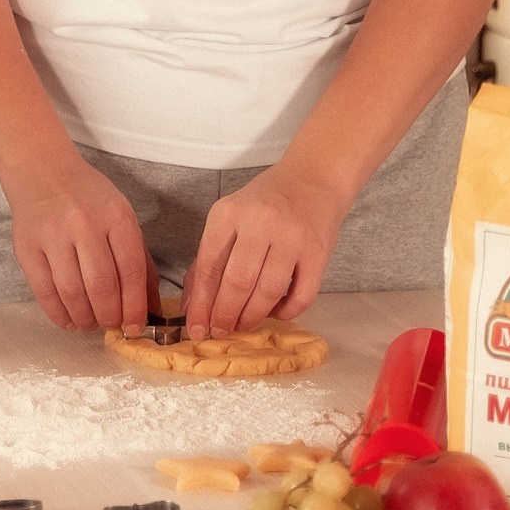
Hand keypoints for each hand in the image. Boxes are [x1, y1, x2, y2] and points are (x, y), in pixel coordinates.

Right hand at [5, 156, 149, 333]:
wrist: (42, 171)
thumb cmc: (87, 197)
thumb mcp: (122, 217)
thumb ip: (140, 261)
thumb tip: (150, 308)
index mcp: (116, 215)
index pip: (131, 271)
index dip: (135, 307)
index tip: (135, 327)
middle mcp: (84, 223)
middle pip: (102, 287)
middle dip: (110, 317)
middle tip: (111, 325)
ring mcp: (53, 235)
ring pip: (72, 293)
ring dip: (85, 319)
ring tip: (90, 323)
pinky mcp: (27, 247)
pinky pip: (44, 292)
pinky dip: (58, 314)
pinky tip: (69, 319)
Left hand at [181, 167, 349, 338]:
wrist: (313, 178)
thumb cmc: (265, 202)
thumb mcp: (229, 217)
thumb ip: (208, 258)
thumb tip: (192, 307)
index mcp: (228, 214)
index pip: (208, 267)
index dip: (200, 304)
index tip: (196, 329)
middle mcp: (260, 223)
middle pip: (237, 283)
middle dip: (224, 316)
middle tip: (220, 332)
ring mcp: (292, 238)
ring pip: (267, 293)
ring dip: (251, 317)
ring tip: (243, 324)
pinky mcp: (318, 253)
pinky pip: (301, 297)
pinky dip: (285, 313)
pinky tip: (274, 312)